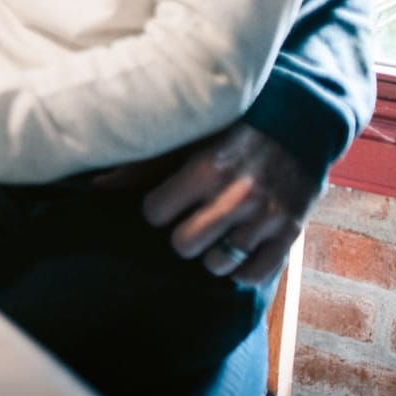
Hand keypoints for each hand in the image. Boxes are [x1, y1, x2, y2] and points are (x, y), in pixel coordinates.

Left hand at [137, 122, 320, 283]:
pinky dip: (242, 269)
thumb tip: (96, 184)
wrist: (299, 122)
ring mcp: (265, 217)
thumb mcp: (190, 136)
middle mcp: (236, 195)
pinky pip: (255, 273)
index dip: (157, 209)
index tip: (166, 202)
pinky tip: (238, 250)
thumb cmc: (233, 129)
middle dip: (181, 236)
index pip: (156, 212)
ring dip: (212, 253)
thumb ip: (146, 163)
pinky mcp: (291, 231)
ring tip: (216, 236)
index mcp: (205, 168)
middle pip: (184, 244)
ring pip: (218, 264)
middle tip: (190, 223)